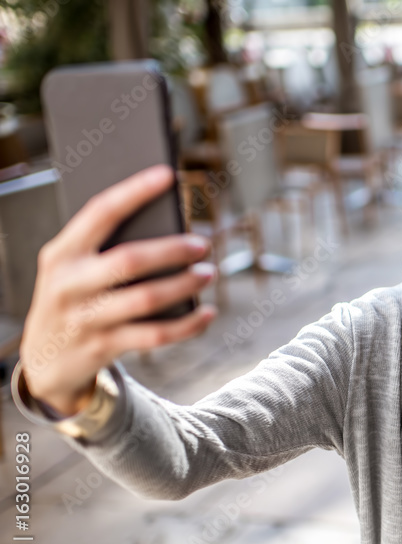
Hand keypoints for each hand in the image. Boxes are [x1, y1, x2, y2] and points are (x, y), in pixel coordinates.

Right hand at [19, 165, 216, 414]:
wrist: (43, 360)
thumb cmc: (72, 300)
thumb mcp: (74, 269)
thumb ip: (106, 249)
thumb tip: (168, 227)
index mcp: (62, 253)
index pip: (100, 213)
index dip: (134, 191)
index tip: (167, 175)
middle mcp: (69, 284)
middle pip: (130, 260)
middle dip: (172, 250)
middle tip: (202, 244)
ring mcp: (85, 318)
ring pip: (146, 299)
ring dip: (185, 285)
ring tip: (208, 273)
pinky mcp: (103, 347)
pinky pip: (155, 335)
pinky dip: (188, 325)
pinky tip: (207, 313)